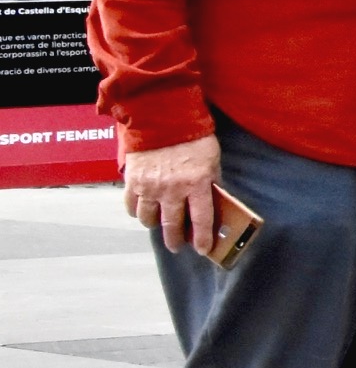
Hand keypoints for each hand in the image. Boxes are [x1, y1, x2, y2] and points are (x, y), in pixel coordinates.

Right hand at [123, 135, 222, 255]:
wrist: (162, 118)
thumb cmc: (193, 137)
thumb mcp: (212, 160)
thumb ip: (210, 182)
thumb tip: (212, 200)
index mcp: (197, 184)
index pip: (201, 219)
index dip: (202, 238)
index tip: (202, 250)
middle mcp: (172, 190)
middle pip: (172, 225)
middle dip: (175, 240)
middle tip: (177, 246)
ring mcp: (150, 187)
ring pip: (148, 219)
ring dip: (155, 225)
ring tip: (159, 224)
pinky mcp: (132, 181)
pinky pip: (131, 206)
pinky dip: (136, 211)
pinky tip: (142, 210)